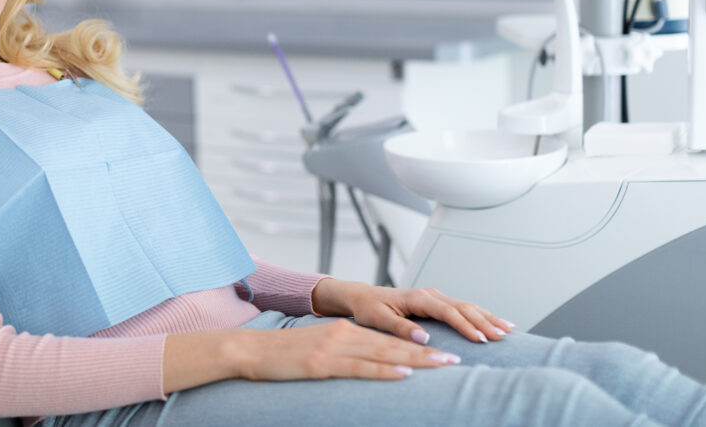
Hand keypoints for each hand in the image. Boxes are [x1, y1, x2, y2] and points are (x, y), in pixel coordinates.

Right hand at [235, 318, 461, 381]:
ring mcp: (334, 348)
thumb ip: (343, 354)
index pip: (388, 340)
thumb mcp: (318, 349)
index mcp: (344, 331)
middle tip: (454, 358)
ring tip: (441, 365)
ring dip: (415, 360)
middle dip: (426, 353)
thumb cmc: (282, 355)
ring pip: (383, 353)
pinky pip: (359, 368)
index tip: (442, 352)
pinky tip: (402, 373)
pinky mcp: (322, 363)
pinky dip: (383, 370)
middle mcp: (344, 335)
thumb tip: (366, 364)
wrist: (250, 350)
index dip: (418, 347)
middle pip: (392, 345)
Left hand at [312, 278, 514, 344]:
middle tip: (503, 336)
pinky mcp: (436, 302)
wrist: (363, 297)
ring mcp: (434, 297)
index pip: (448, 312)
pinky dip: (480, 314)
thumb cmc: (369, 308)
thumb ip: (400, 327)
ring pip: (466, 305)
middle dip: (484, 321)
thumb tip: (423, 336)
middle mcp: (429, 294)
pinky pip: (462, 307)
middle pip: (463, 307)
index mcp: (418, 298)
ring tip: (508, 329)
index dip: (465, 325)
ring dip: (487, 317)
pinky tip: (494, 322)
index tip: (480, 339)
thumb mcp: (378, 319)